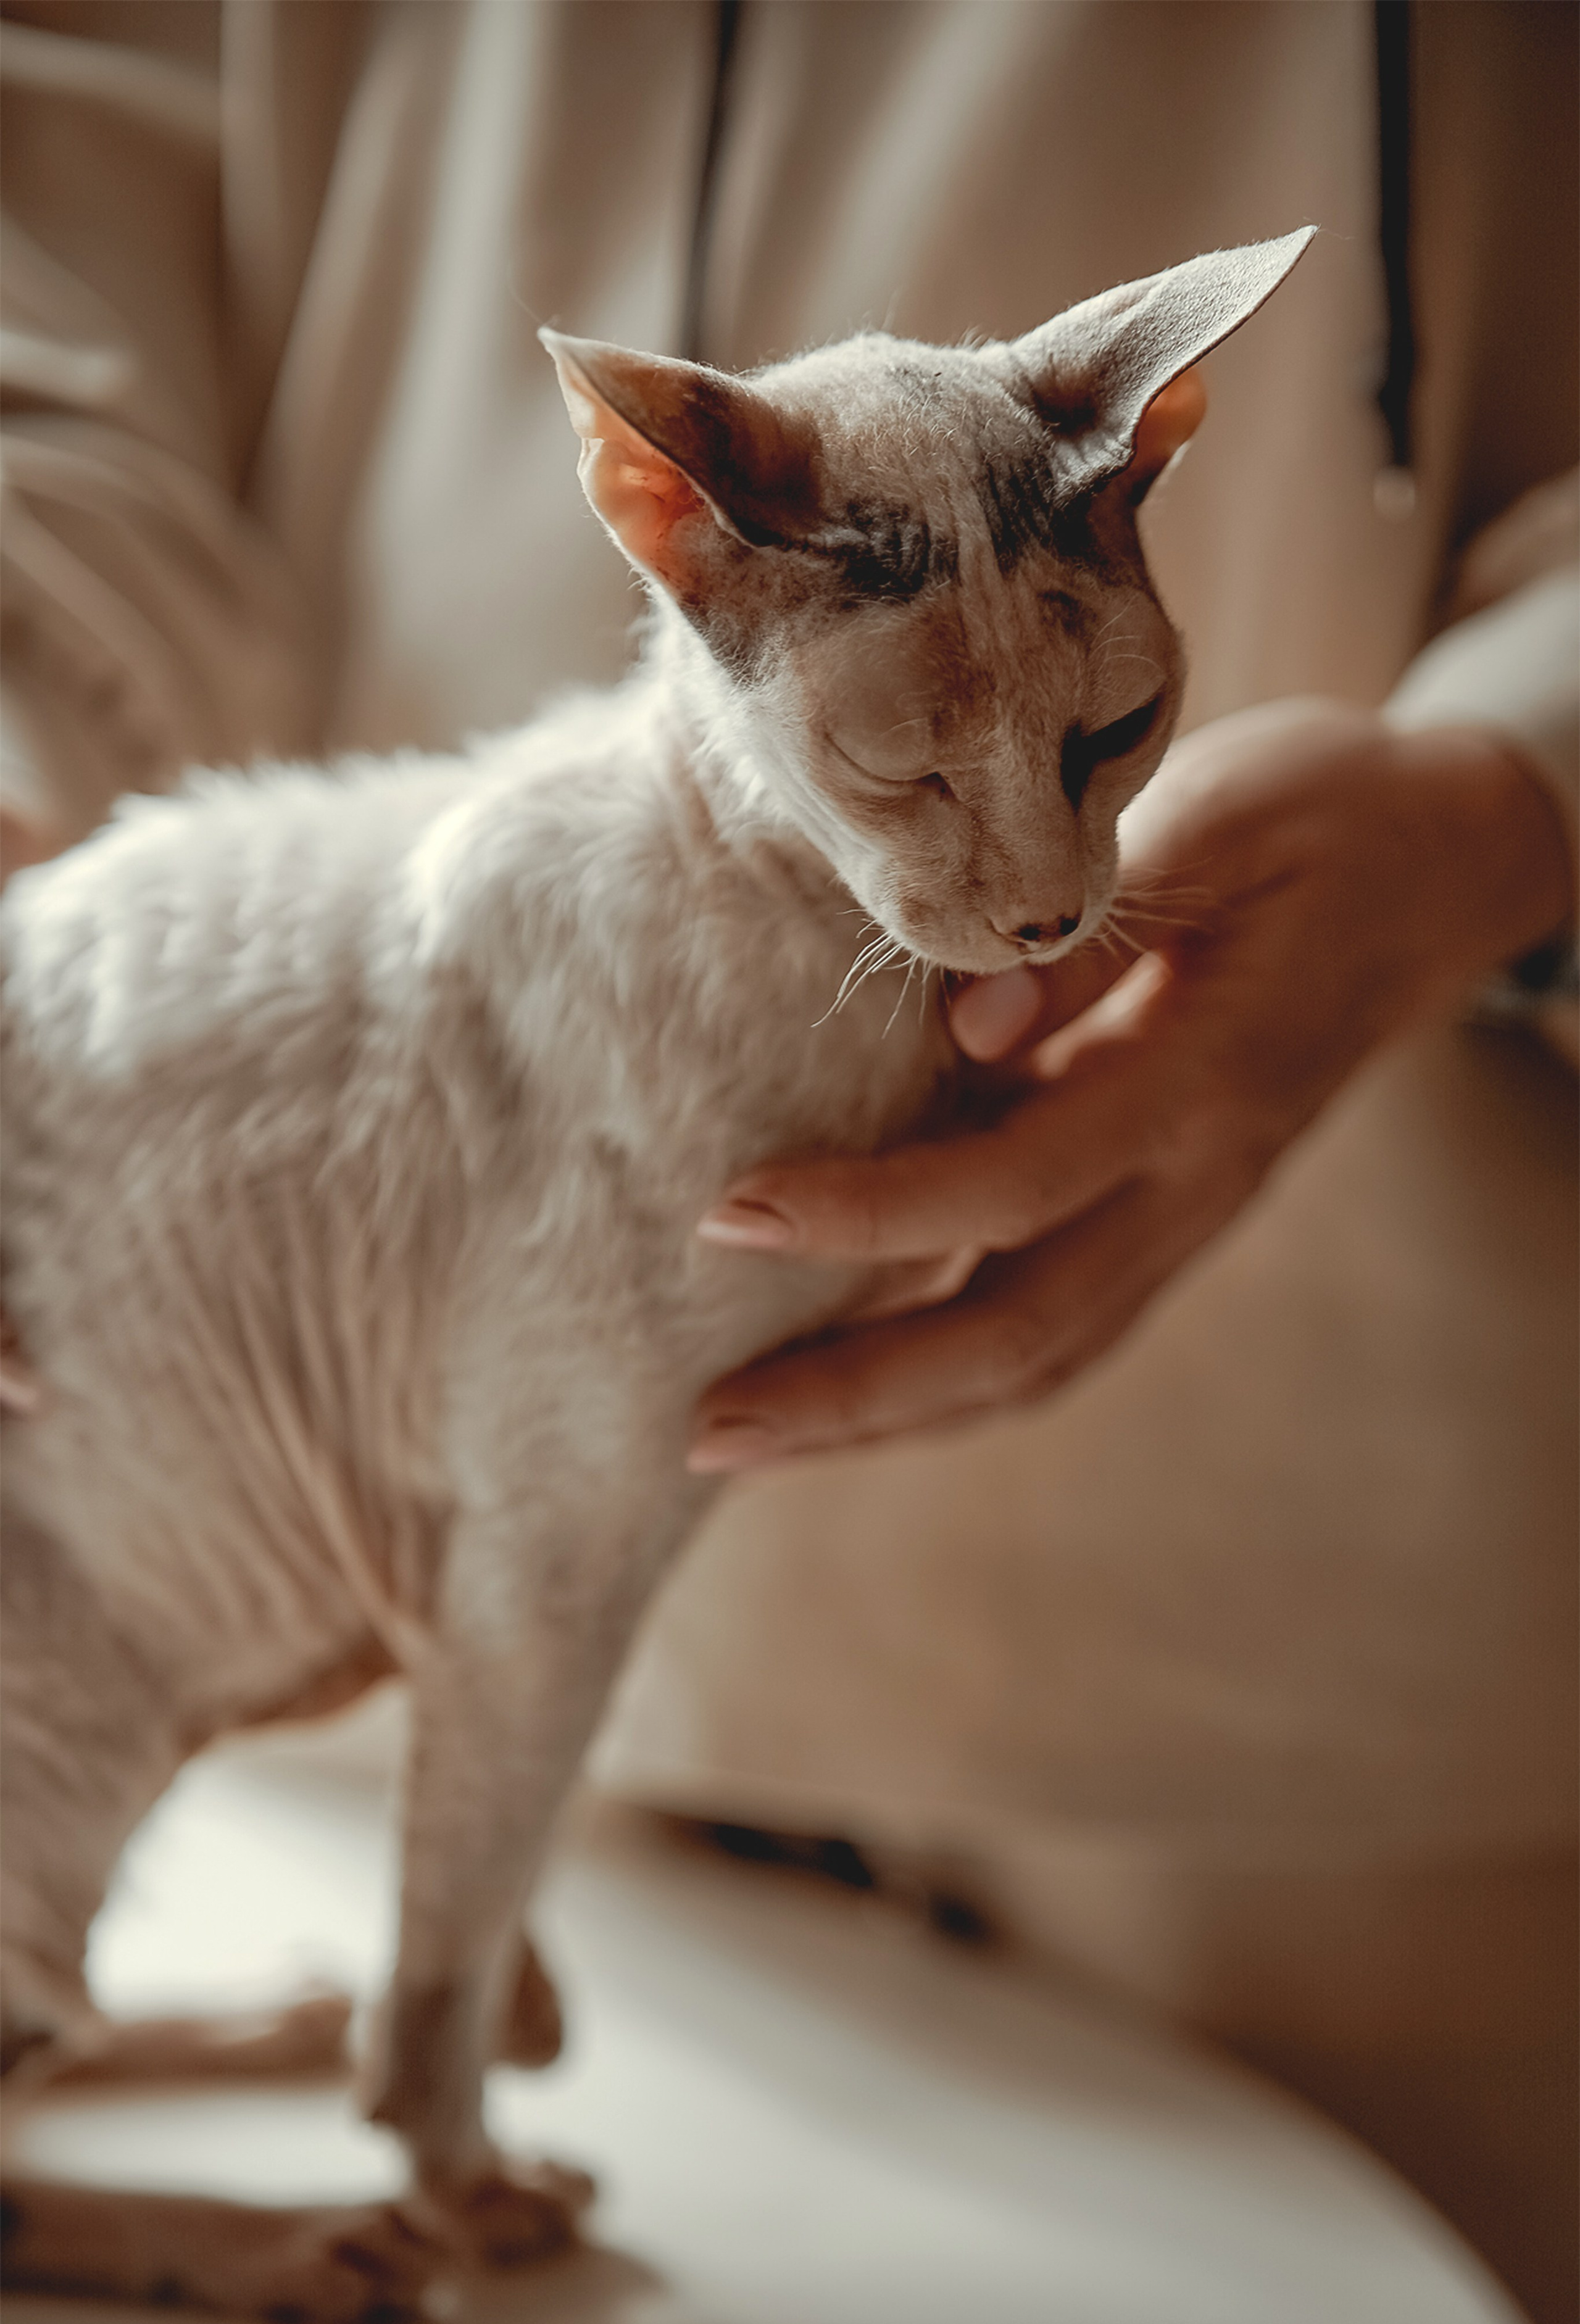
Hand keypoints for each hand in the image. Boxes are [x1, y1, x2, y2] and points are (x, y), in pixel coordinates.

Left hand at [688, 699, 1572, 1469]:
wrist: (1450, 865)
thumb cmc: (1327, 815)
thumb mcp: (1220, 819)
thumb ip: (1094, 923)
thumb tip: (964, 1025)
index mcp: (1206, 1080)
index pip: (1016, 1185)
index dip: (872, 1215)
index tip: (731, 1213)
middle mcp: (1198, 1180)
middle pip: (1021, 1335)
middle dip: (859, 1394)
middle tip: (705, 1426)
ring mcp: (1189, 1212)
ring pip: (1036, 1356)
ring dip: (890, 1412)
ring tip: (745, 1436)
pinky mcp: (1167, 1210)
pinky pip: (1052, 1317)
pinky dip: (943, 1365)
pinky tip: (843, 1374)